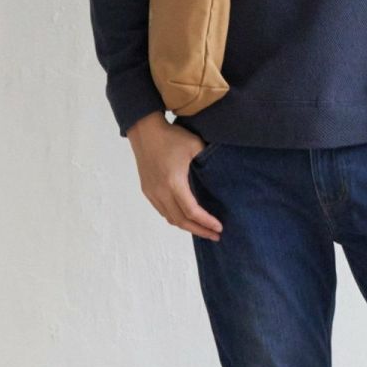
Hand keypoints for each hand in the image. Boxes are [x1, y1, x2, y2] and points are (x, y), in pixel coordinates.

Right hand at [125, 113, 222, 239]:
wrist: (145, 130)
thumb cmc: (171, 136)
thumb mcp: (195, 145)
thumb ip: (208, 161)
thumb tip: (221, 174)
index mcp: (173, 182)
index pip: (192, 211)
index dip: (206, 222)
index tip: (219, 227)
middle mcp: (160, 191)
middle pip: (180, 220)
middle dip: (199, 230)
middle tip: (215, 235)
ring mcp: (152, 192)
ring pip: (170, 218)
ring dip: (187, 227)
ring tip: (203, 230)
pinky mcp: (147, 190)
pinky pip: (162, 211)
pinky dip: (176, 218)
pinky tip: (186, 218)